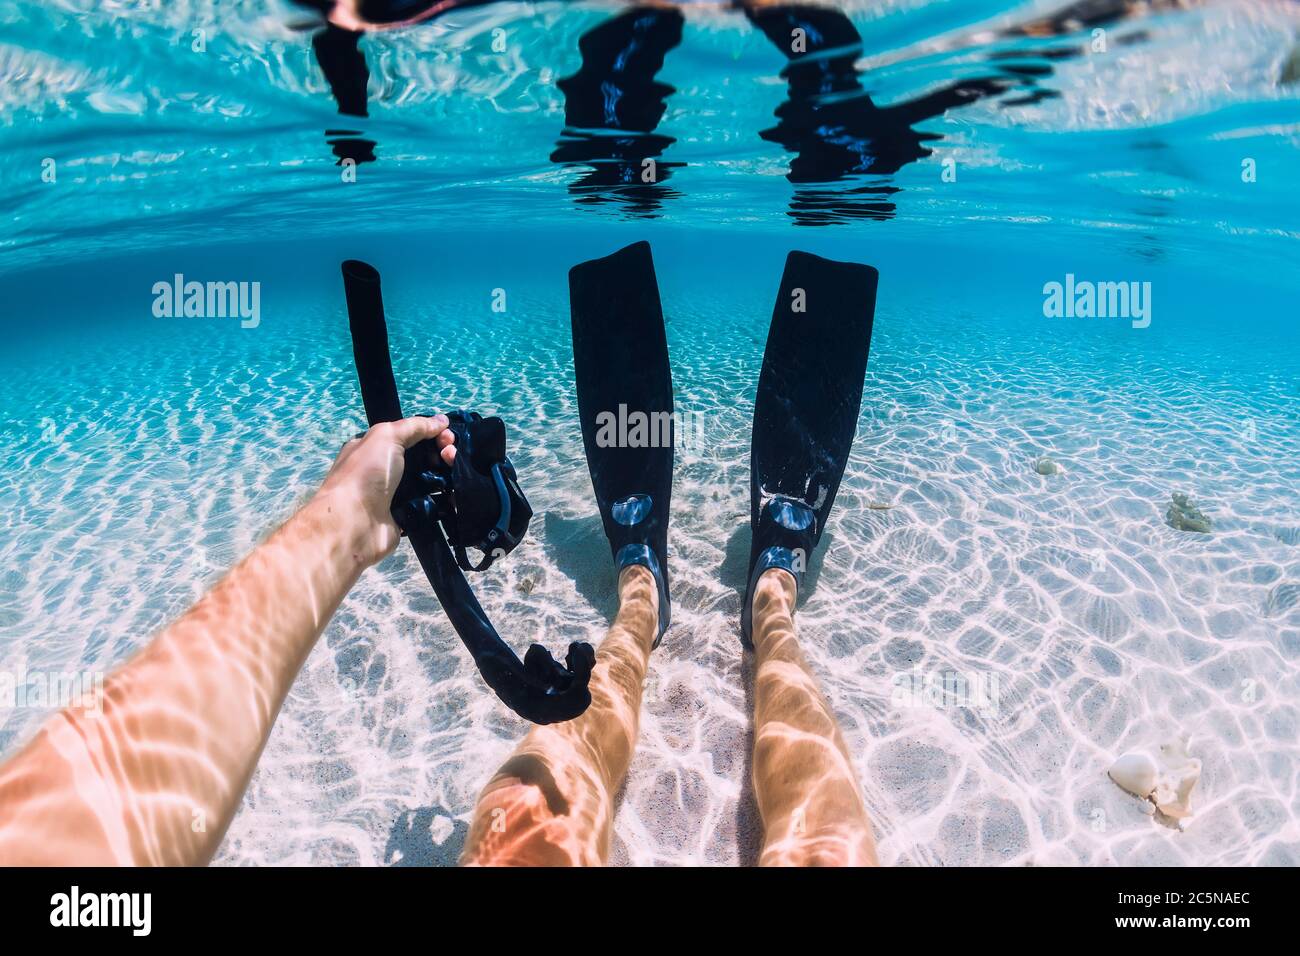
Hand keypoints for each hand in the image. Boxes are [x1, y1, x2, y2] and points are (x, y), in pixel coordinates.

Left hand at [316, 415, 456, 566]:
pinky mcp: (406, 516)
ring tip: (458, 475)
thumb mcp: (386, 437)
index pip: (410, 435)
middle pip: (422, 457)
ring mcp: (396, 494)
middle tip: (453, 455)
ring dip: (446, 476)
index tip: (448, 437)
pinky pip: (431, 505)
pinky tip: (457, 495)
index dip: (431, 433)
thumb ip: (415, 426)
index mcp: (376, 448)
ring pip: (429, 481)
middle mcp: (385, 470)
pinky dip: (445, 501)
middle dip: (442, 452)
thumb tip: (442, 420)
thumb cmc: (366, 474)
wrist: (353, 524)